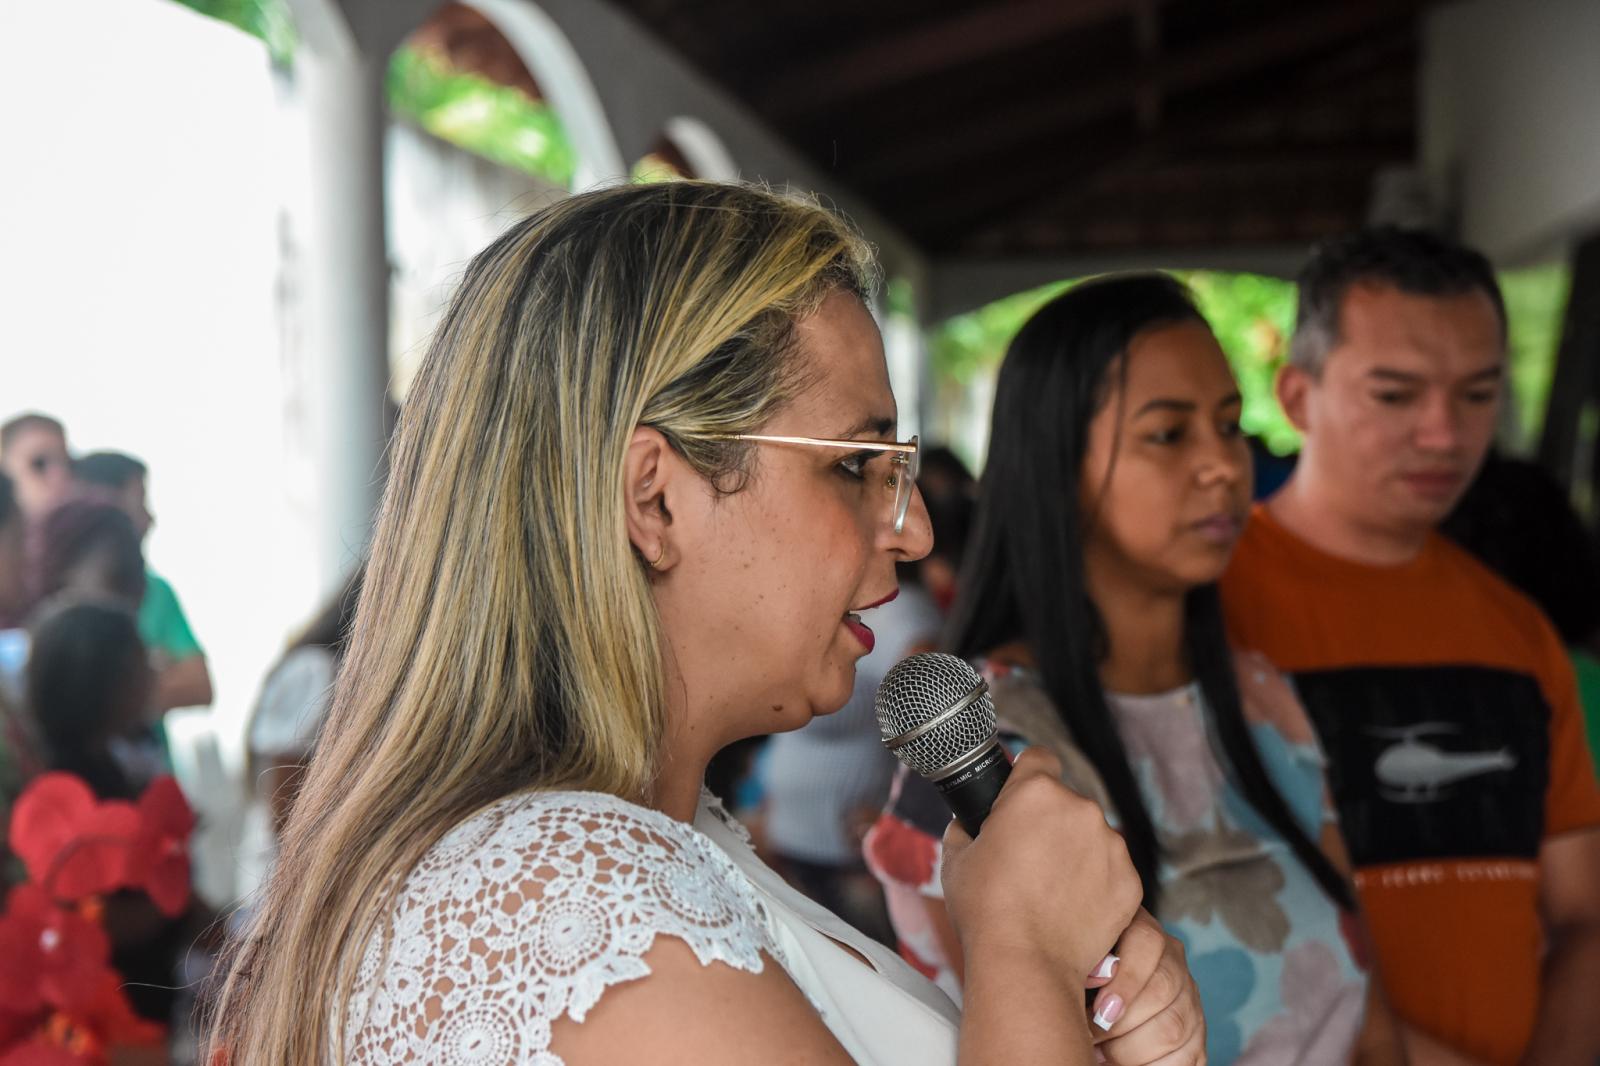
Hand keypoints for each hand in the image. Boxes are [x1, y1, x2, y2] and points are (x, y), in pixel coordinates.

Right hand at [940, 747, 1142, 982]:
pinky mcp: (1130, 880)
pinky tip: (1071, 908)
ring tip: (1049, 891)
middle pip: (1065, 803)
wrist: (1026, 963)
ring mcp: (1111, 844)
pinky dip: (1095, 884)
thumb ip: (964, 828)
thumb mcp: (956, 859)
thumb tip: (966, 823)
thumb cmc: (985, 910)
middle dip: (1049, 824)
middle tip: (1026, 859)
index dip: (1026, 776)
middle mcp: (1080, 809)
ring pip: (1091, 837)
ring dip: (1075, 853)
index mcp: (1035, 792)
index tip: (1021, 797)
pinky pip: (1111, 871)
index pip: (1039, 758)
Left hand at [1090, 909, 1205, 1064]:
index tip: (1100, 1011)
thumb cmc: (1079, 977)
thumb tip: (1099, 975)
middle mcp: (1172, 959)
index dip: (1126, 980)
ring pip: (1173, 1028)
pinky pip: (1187, 1056)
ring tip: (1100, 1054)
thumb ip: (1088, 962)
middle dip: (1123, 1024)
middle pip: (1162, 990)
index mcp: (1141, 931)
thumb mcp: (1078, 960)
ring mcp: (1188, 995)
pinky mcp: (1197, 1030)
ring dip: (1132, 1051)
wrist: (1100, 998)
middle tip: (1091, 1038)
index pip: (1147, 942)